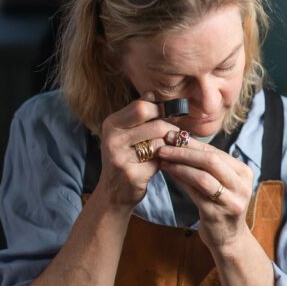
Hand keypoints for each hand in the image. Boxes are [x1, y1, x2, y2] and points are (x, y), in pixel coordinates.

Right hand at [98, 92, 179, 208]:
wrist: (114, 193)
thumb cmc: (125, 158)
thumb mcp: (126, 133)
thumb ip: (139, 114)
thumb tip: (152, 93)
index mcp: (111, 124)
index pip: (142, 107)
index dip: (160, 111)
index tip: (167, 117)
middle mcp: (112, 139)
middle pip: (156, 125)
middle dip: (170, 130)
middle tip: (175, 136)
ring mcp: (120, 158)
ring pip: (160, 142)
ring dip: (169, 146)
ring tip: (168, 149)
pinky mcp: (132, 174)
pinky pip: (160, 160)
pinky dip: (166, 160)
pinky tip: (163, 163)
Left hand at [156, 136, 253, 252]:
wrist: (229, 239)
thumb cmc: (221, 205)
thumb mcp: (222, 182)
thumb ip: (208, 165)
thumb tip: (179, 140)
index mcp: (244, 173)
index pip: (215, 151)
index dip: (192, 142)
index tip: (172, 135)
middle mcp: (241, 186)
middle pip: (211, 161)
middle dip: (184, 151)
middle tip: (164, 146)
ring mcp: (231, 202)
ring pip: (202, 177)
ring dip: (180, 166)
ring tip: (163, 159)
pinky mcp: (216, 215)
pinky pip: (195, 194)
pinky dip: (180, 181)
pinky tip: (169, 174)